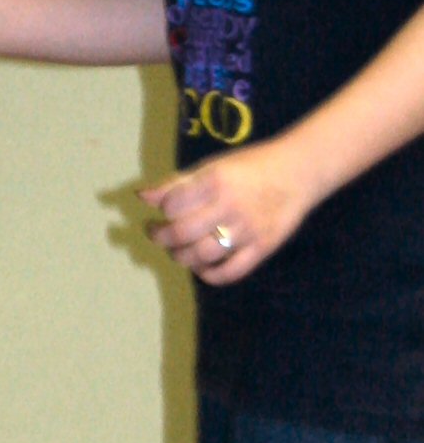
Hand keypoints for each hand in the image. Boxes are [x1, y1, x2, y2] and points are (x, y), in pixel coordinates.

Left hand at [141, 138, 322, 283]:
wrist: (300, 171)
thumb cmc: (250, 167)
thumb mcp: (213, 167)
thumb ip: (177, 184)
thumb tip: (142, 196)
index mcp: (216, 180)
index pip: (173, 205)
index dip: (161, 211)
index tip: (161, 212)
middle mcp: (231, 205)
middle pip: (182, 233)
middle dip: (162, 238)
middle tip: (158, 234)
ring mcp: (248, 229)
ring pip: (201, 255)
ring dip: (180, 257)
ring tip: (177, 250)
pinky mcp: (263, 247)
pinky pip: (230, 272)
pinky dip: (209, 275)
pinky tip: (201, 267)